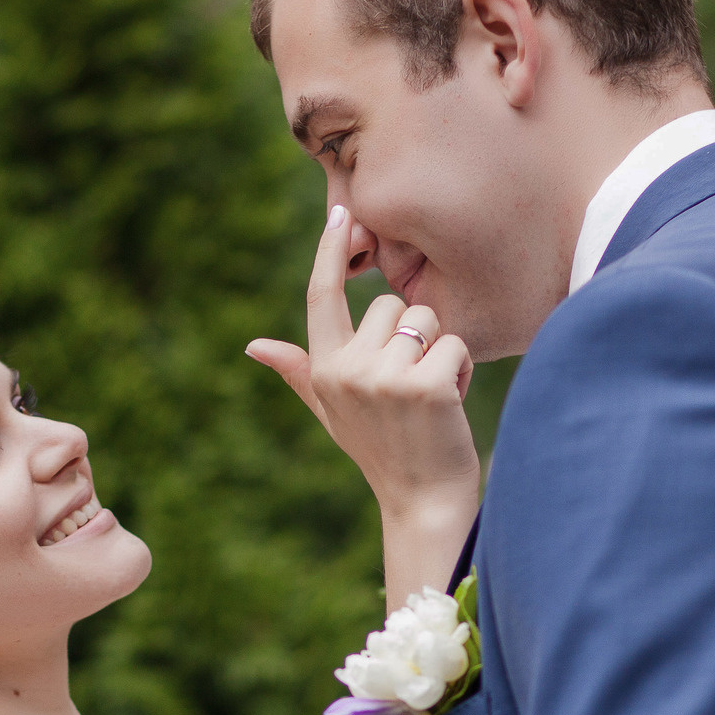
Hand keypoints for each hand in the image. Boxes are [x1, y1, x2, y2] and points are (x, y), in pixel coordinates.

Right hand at [249, 204, 479, 535]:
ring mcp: (384, 379)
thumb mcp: (333, 409)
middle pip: (390, 305)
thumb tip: (253, 346)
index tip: (341, 213)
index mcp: (323, 370)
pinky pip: (453, 345)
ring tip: (431, 396)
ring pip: (425, 321)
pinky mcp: (423, 386)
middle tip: (411, 386)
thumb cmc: (382, 451)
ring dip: (438, 352)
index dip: (329, 251)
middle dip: (412, 336)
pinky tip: (449, 406)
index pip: (322, 297)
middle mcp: (346, 371)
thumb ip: (299, 371)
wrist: (422, 501)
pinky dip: (460, 372)